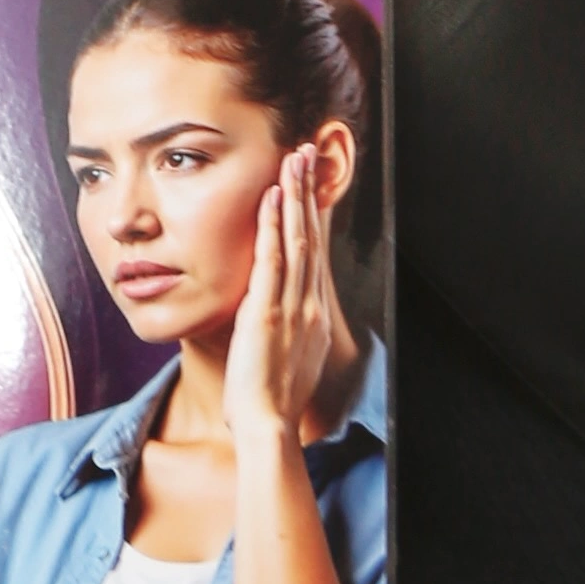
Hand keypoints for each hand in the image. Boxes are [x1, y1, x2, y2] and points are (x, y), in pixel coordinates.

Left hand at [226, 150, 338, 455]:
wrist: (268, 427)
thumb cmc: (270, 402)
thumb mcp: (285, 361)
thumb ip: (284, 335)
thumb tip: (273, 323)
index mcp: (313, 316)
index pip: (316, 255)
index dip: (315, 218)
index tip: (312, 187)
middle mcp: (310, 305)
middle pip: (313, 238)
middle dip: (310, 195)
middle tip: (307, 156)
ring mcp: (292, 307)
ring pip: (298, 240)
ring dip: (296, 198)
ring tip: (293, 161)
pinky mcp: (269, 312)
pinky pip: (274, 260)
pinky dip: (277, 226)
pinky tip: (275, 198)